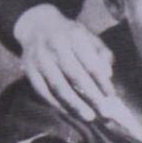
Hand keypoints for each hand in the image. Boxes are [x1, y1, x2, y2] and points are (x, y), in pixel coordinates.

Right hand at [13, 5, 115, 121]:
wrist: (37, 26)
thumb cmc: (70, 35)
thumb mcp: (89, 36)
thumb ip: (102, 53)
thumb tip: (108, 75)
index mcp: (75, 36)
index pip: (90, 63)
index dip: (101, 81)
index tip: (111, 96)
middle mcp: (56, 46)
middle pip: (75, 76)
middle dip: (90, 96)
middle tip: (103, 112)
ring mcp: (40, 59)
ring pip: (58, 86)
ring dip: (74, 104)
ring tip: (88, 116)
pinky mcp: (30, 71)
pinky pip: (44, 92)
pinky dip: (57, 104)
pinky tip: (69, 112)